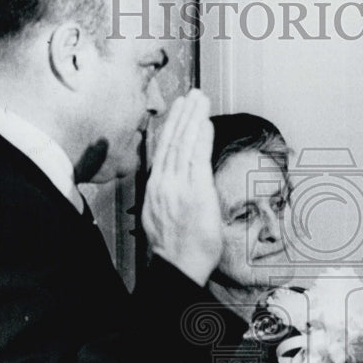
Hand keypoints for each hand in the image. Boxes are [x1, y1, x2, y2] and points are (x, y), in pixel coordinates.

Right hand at [142, 90, 222, 285]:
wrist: (178, 267)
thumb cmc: (176, 249)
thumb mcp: (164, 216)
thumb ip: (170, 196)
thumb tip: (177, 186)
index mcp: (156, 189)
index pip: (163, 151)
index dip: (170, 128)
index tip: (177, 111)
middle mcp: (164, 183)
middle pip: (172, 141)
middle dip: (183, 116)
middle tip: (191, 95)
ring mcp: (178, 185)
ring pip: (184, 144)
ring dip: (193, 119)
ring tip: (199, 100)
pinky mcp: (195, 191)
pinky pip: (197, 157)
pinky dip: (201, 138)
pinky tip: (206, 123)